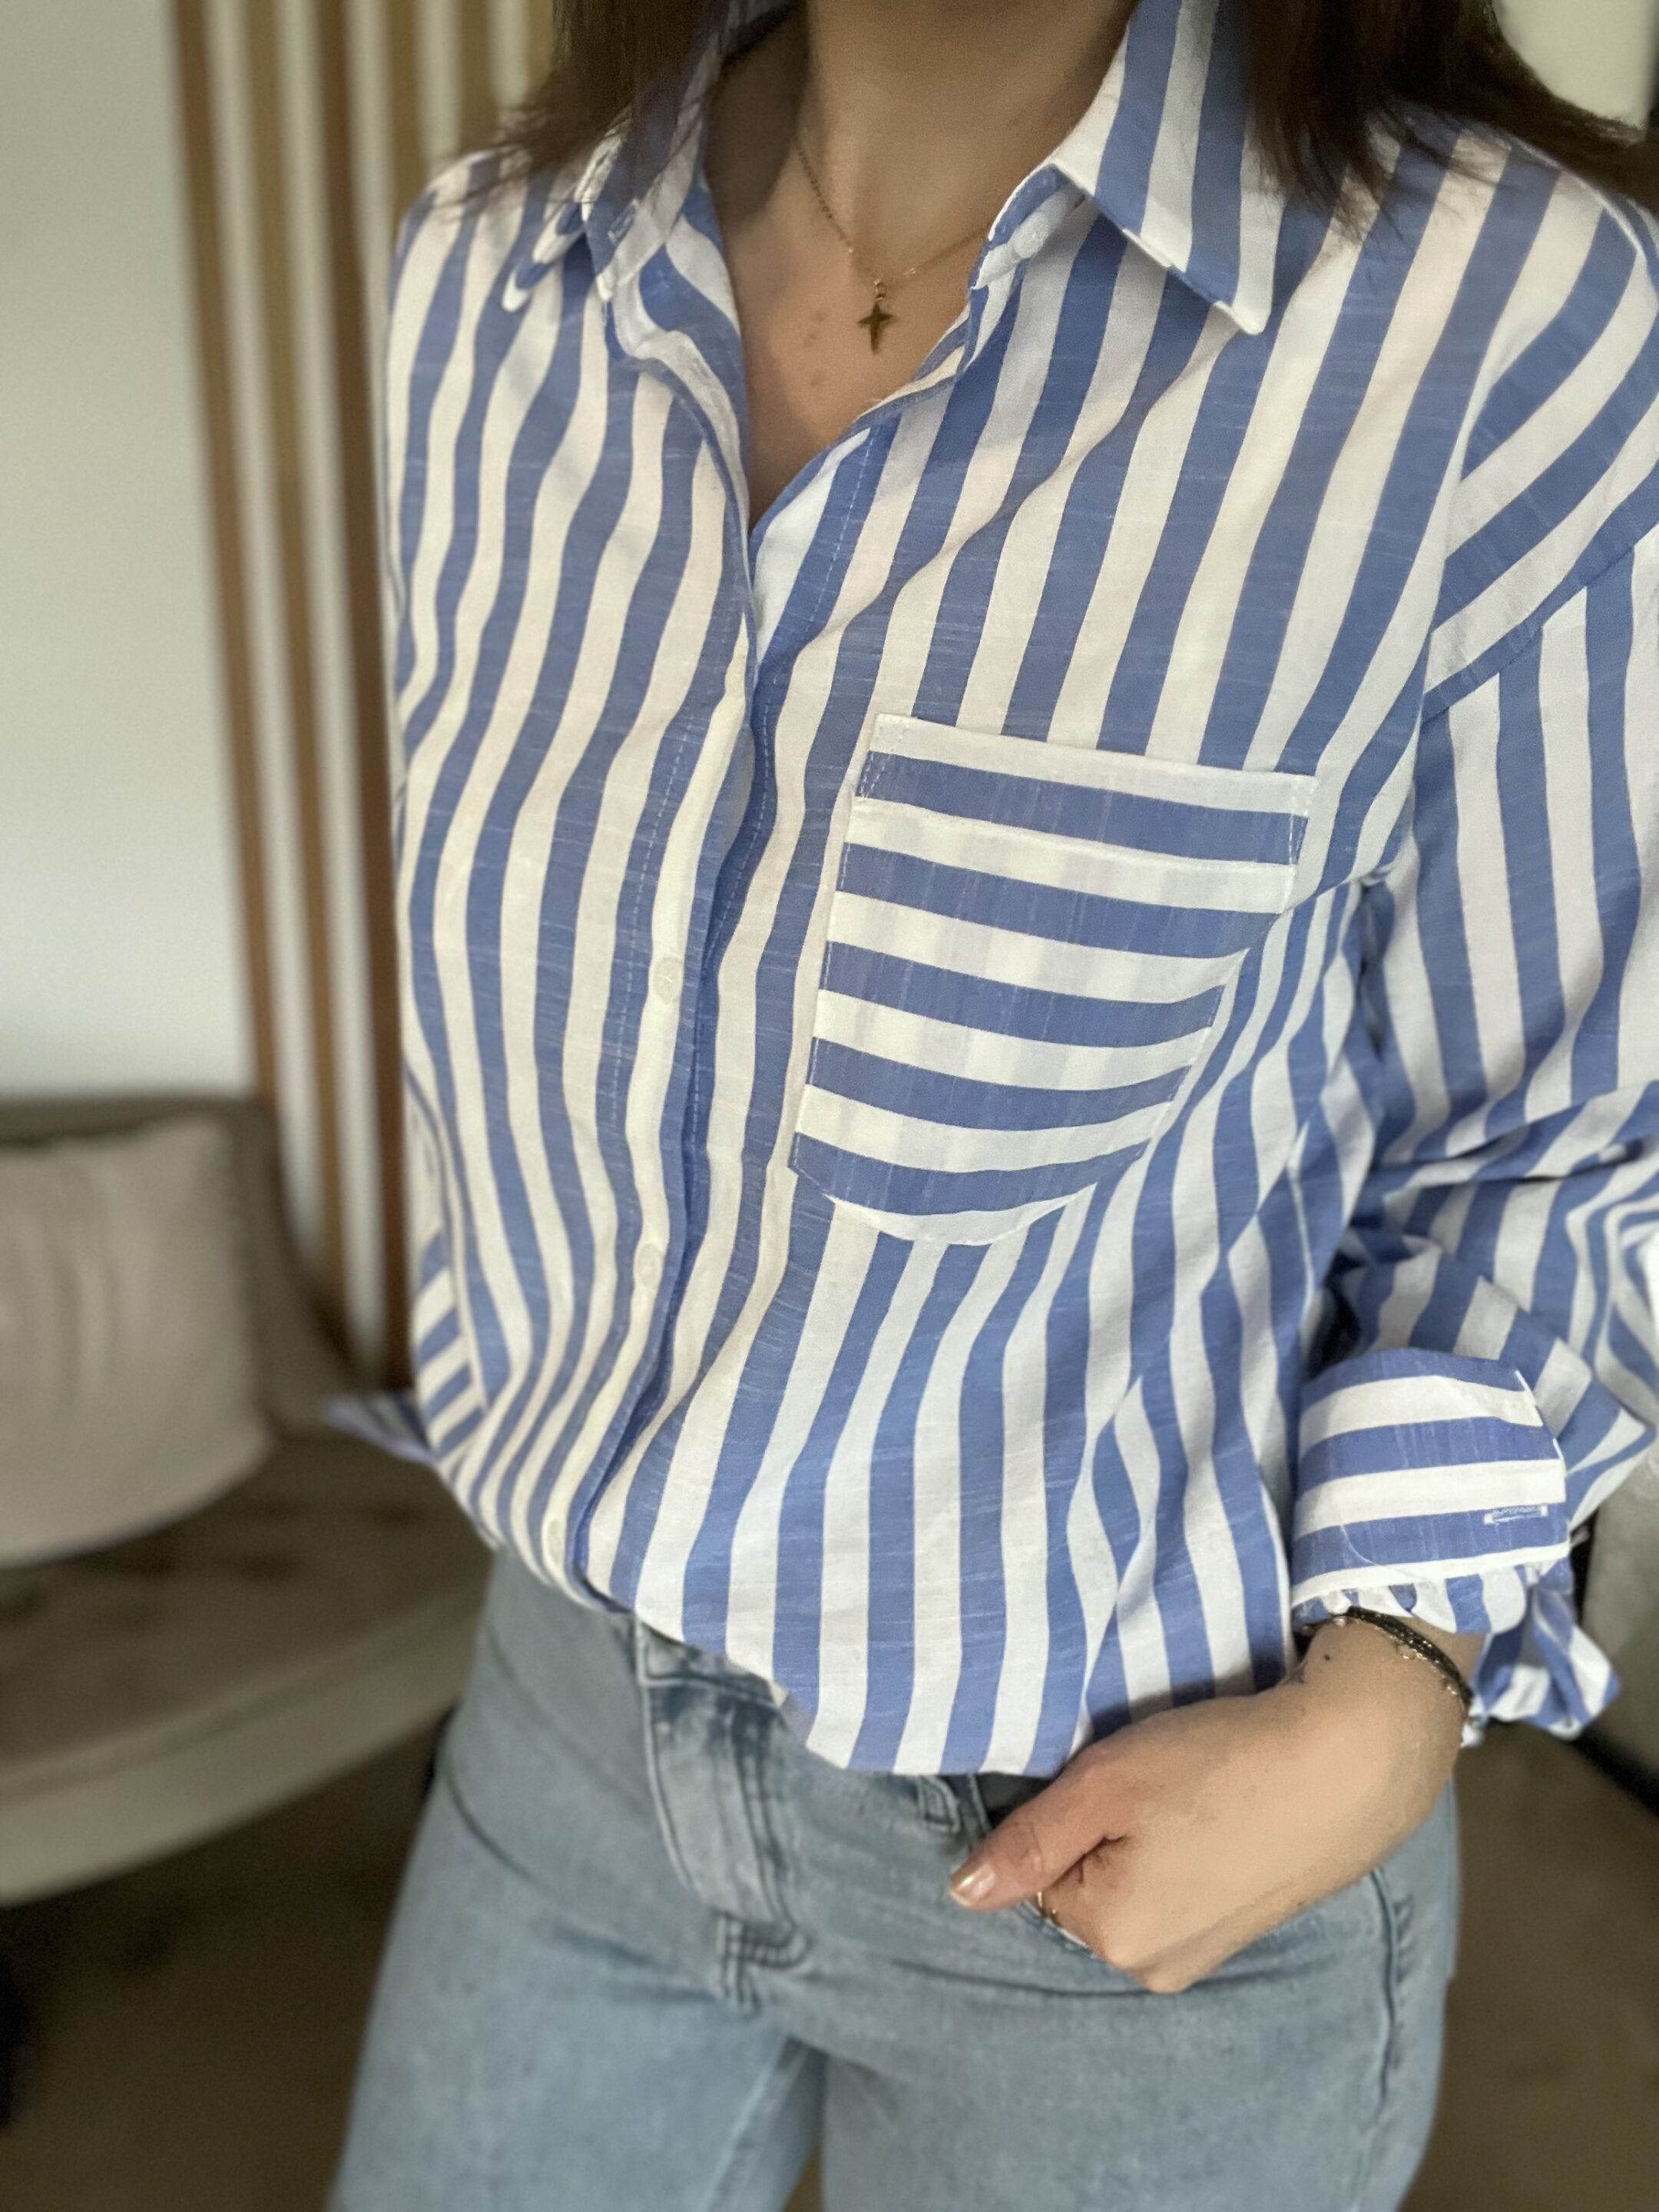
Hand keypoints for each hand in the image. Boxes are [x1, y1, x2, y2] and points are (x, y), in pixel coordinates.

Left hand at [949, 1619, 1476, 1991]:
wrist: (1351, 1761)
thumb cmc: (1219, 1764)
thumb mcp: (1103, 1785)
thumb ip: (1026, 1843)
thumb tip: (959, 1894)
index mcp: (1111, 1937)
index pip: (1039, 1870)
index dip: (1066, 1811)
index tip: (1115, 1778)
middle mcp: (1154, 1968)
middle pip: (1084, 1884)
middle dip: (1105, 1830)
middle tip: (1159, 1779)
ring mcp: (1206, 1954)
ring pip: (1133, 1883)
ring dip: (1148, 1838)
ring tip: (1196, 1791)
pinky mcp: (1246, 1927)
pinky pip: (1182, 1885)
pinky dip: (1190, 1846)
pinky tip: (1222, 1809)